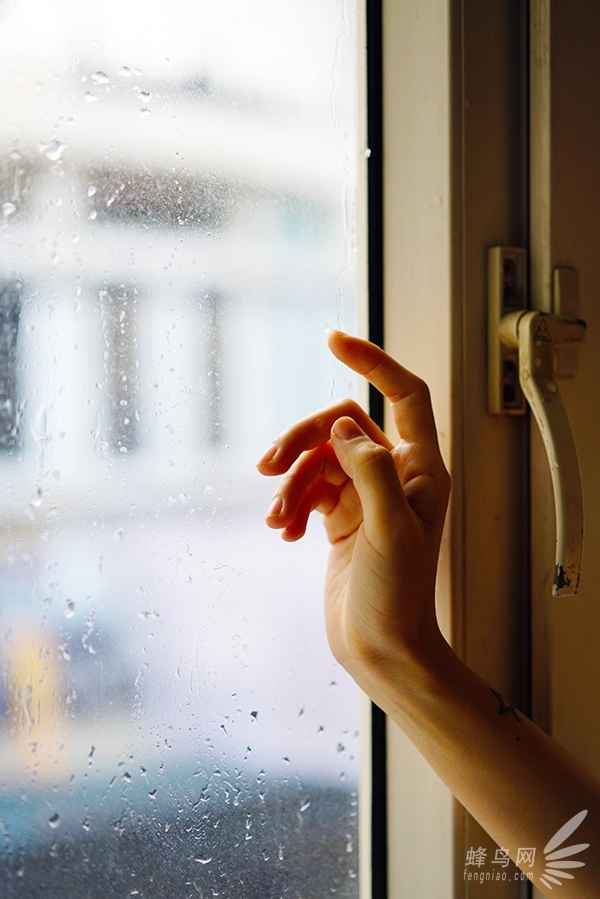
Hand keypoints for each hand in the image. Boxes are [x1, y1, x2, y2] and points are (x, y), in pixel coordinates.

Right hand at [256, 331, 450, 683]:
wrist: (380, 647)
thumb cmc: (396, 595)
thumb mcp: (389, 530)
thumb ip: (371, 470)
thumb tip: (341, 426)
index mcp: (421, 469)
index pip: (405, 394)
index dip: (374, 361)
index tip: (332, 339)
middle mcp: (395, 474)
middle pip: (340, 425)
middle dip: (301, 440)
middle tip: (268, 467)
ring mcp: (364, 494)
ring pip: (316, 458)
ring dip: (290, 483)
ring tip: (277, 518)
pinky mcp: (339, 516)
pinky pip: (307, 489)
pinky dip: (291, 504)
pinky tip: (285, 533)